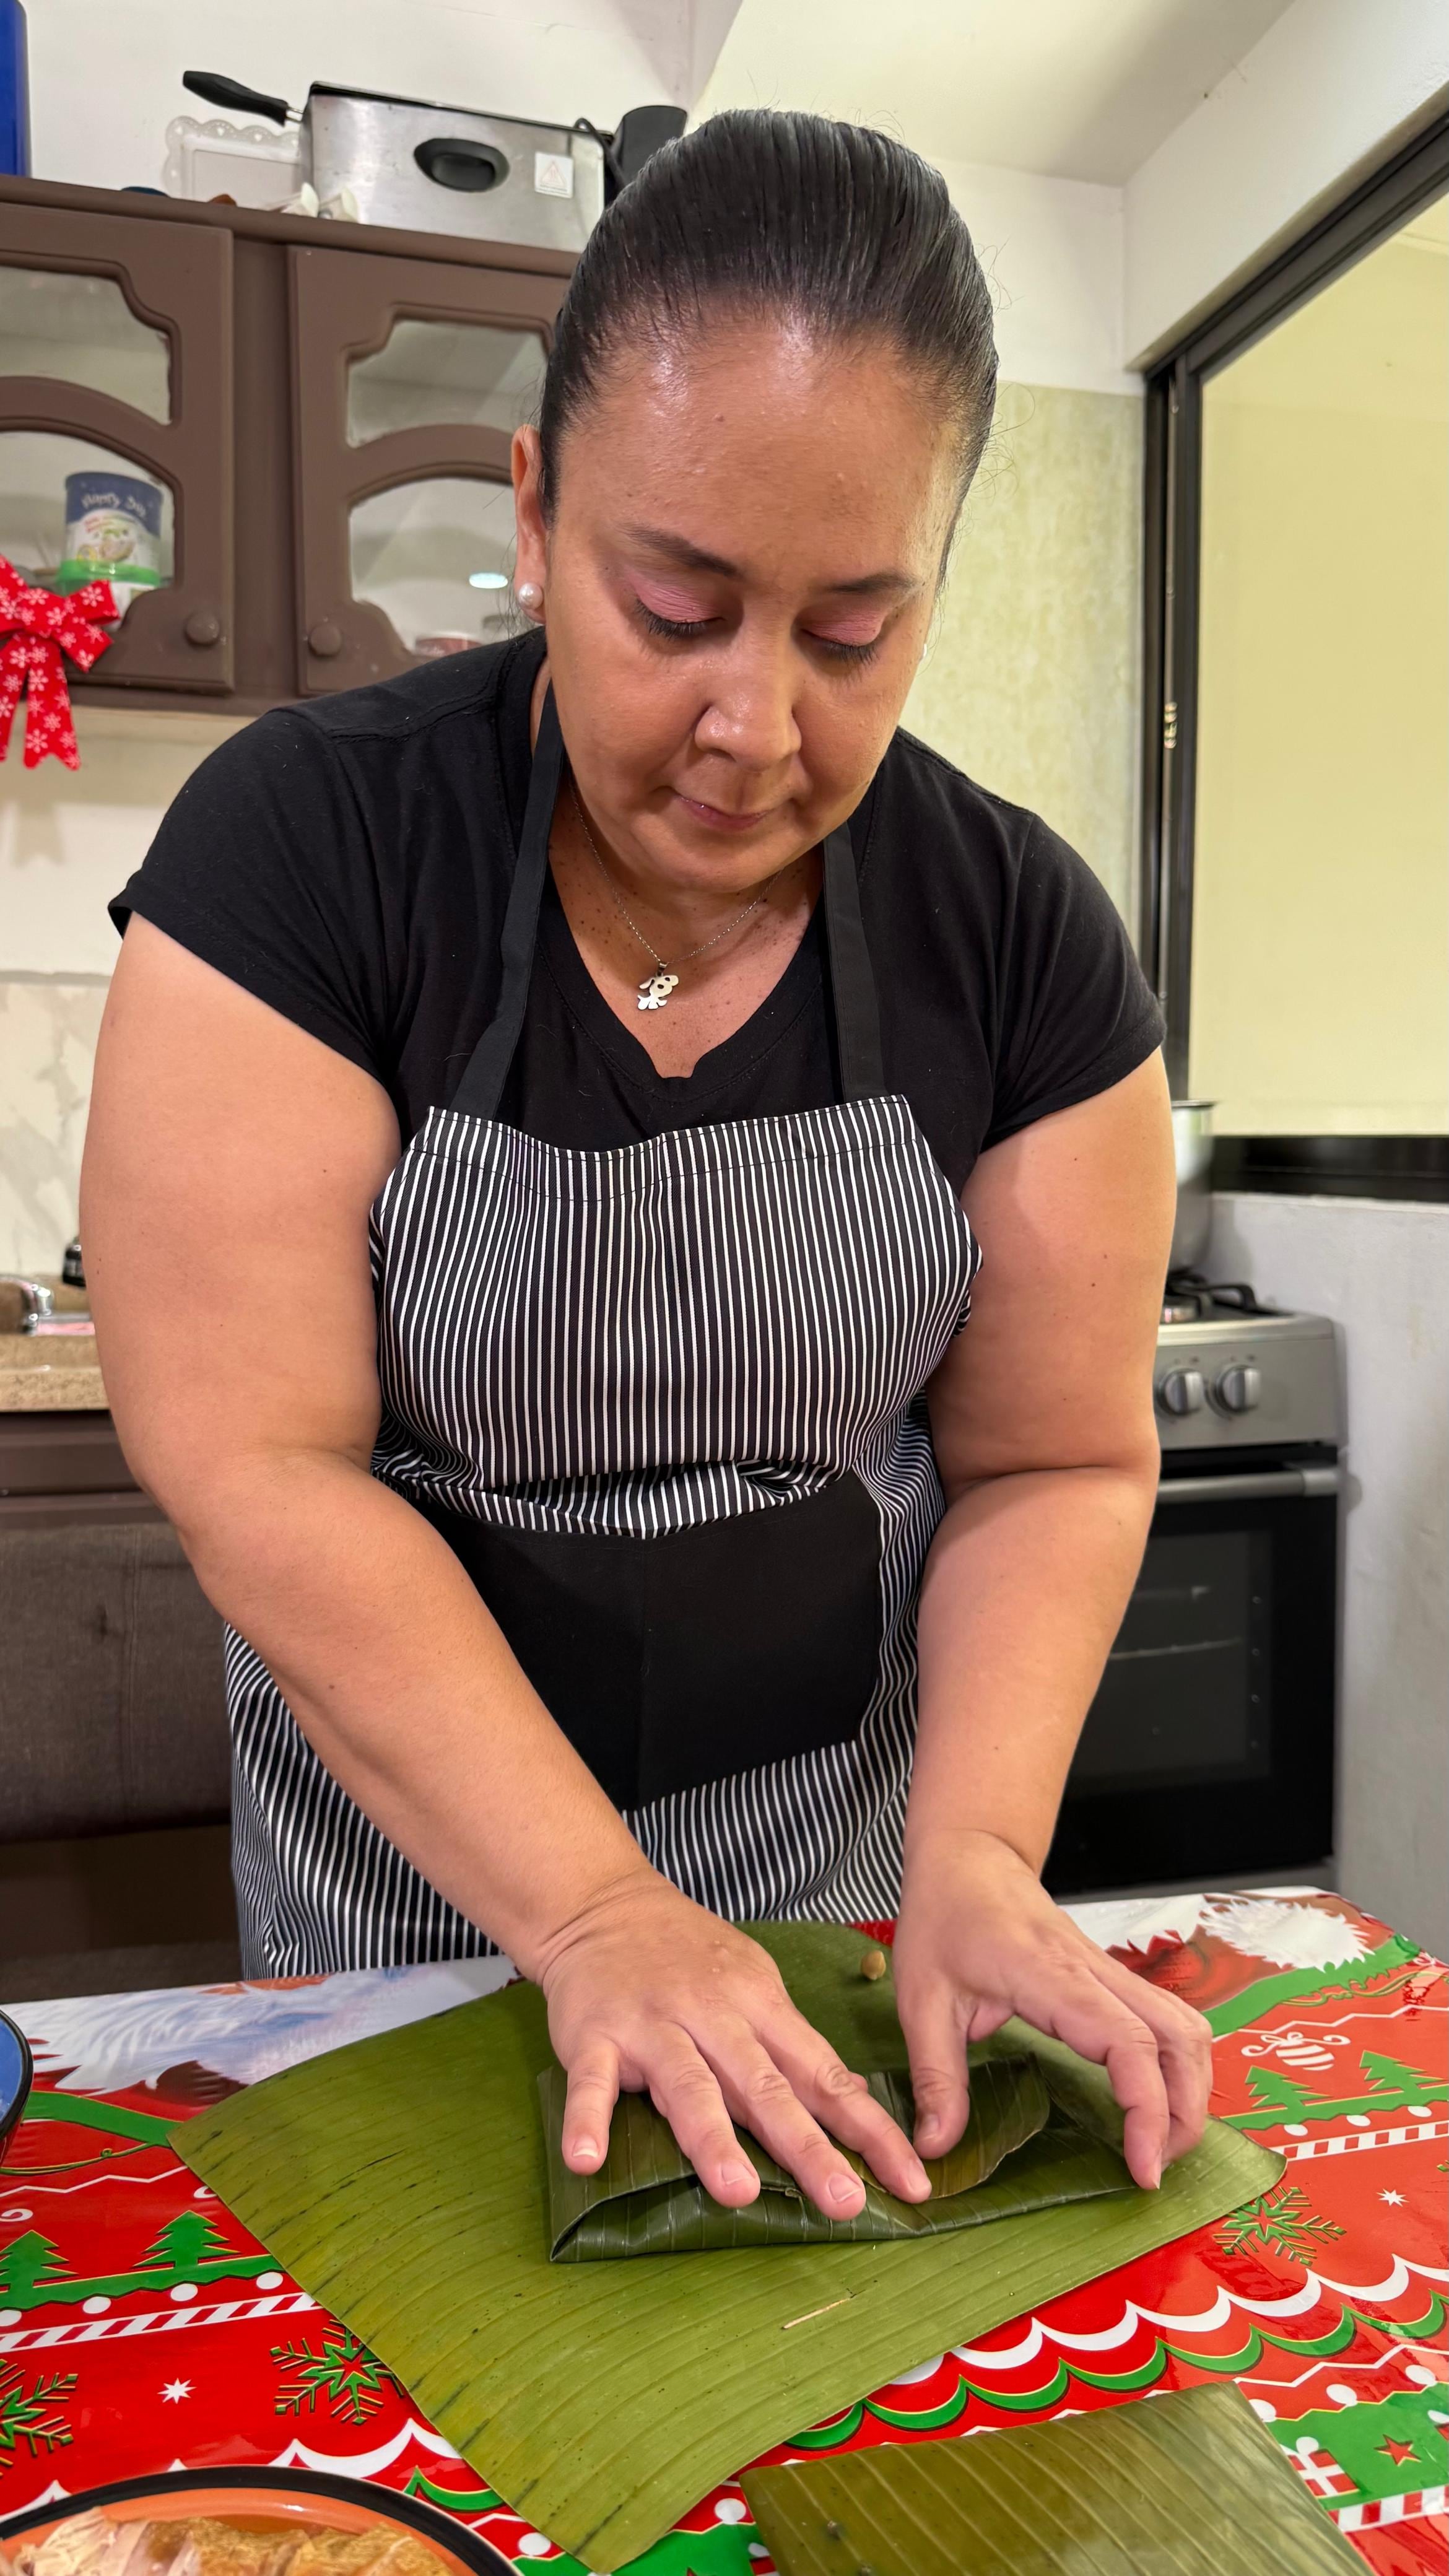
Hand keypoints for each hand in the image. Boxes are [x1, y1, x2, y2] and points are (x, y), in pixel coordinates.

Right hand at [533, 1870, 930, 2215]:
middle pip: (766, 2086)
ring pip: (688, 2083)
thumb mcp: (754, 1985)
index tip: (911, 2181)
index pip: (824, 2074)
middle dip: (808, 2145)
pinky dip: (587, 2118)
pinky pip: (591, 2080)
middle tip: (845, 2201)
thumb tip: (853, 2102)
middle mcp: (713, 2016)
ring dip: (712, 2138)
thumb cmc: (688, 1955)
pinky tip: (587, 2159)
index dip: (869, 2130)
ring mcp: (652, 2025)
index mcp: (761, 2006)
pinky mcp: (593, 2034)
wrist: (603, 1904)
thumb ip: (792, 2047)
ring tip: (737, 2193)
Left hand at [892, 1830, 1212, 2188]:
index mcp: (1051, 1977)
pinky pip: (1168, 2018)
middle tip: (1154, 2168)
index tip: (1143, 2167)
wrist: (968, 1854)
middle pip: (1179, 2038)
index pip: (1128, 2044)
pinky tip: (1155, 2099)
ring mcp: (1109, 1970)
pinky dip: (1178, 2063)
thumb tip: (937, 2147)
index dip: (1148, 2109)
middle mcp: (1095, 1972)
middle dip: (1185, 2112)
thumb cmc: (943, 1916)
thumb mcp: (922, 1999)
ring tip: (1159, 2142)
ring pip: (1186, 2026)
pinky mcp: (1110, 1976)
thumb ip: (935, 2076)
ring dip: (1191, 2087)